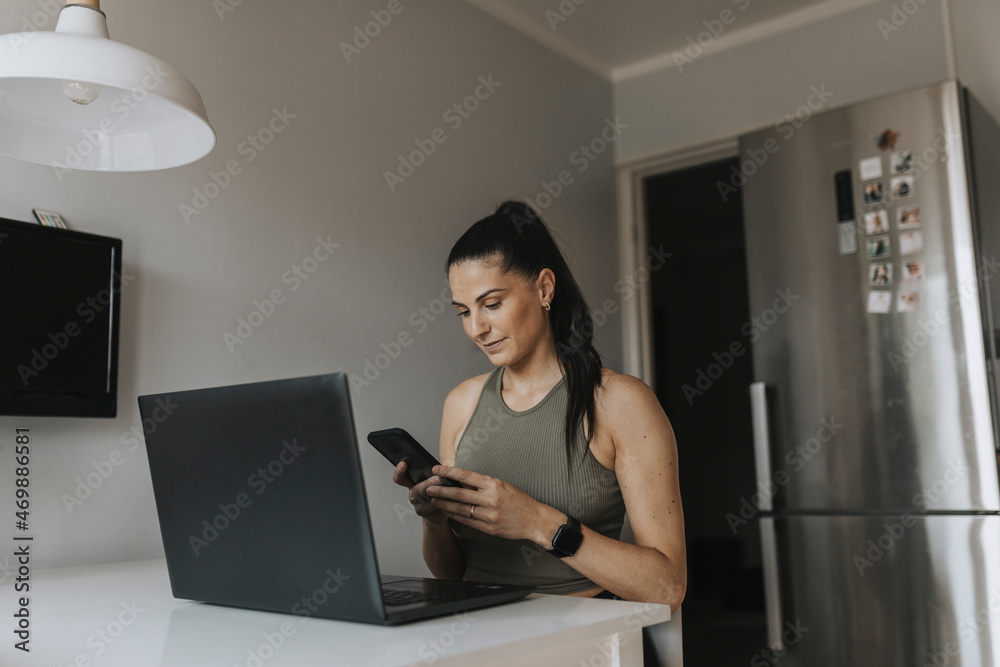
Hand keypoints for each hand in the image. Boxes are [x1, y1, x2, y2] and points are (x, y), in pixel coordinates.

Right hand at [392, 461, 447, 523]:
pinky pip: (436, 508)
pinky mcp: (428, 515)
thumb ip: (434, 474)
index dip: (399, 472)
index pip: (400, 478)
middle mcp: (413, 495)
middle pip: (415, 490)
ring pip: (426, 501)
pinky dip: (444, 503)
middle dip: (427, 484)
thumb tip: (442, 468)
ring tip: (447, 489)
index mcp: (412, 483)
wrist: (439, 511)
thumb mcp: (433, 479)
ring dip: (438, 495)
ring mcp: (419, 506)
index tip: (403, 464)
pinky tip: (451, 499)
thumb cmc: (436, 491)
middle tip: (439, 479)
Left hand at [426, 465, 558, 545]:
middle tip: (428, 487)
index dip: (449, 471)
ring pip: (460, 508)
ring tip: (434, 499)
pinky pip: (467, 521)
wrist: (535, 520)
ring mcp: (489, 515)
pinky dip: (455, 516)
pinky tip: (447, 511)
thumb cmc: (520, 501)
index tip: (437, 468)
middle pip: (459, 493)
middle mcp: (490, 499)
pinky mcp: (488, 528)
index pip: (466, 475)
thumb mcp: (503, 485)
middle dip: (441, 489)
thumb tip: (462, 479)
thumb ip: (483, 484)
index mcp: (494, 484)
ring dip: (444, 503)